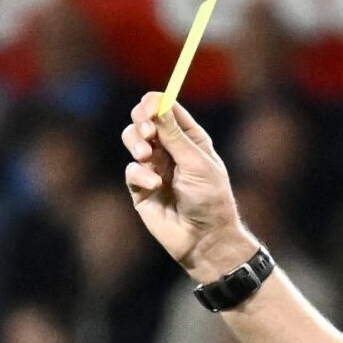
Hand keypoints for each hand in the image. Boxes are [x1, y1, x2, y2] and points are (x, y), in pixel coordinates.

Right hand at [121, 94, 256, 280]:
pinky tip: (155, 186)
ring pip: (132, 141)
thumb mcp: (196, 163)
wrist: (205, 240)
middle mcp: (171, 150)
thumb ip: (174, 135)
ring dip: (136, 143)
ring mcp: (154, 168)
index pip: (166, 109)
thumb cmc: (210, 200)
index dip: (155, 103)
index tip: (150, 108)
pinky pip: (131, 171)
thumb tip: (158, 102)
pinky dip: (140, 175)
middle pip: (144, 120)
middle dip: (142, 121)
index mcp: (190, 139)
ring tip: (147, 157)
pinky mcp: (141, 189)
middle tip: (148, 131)